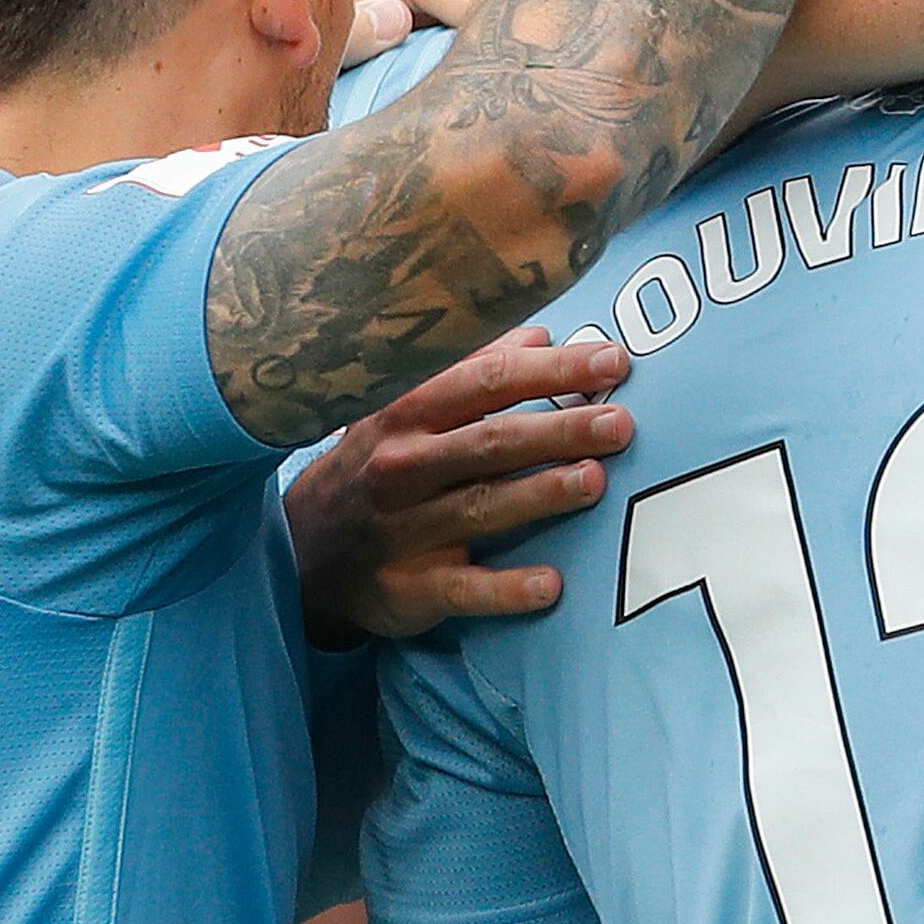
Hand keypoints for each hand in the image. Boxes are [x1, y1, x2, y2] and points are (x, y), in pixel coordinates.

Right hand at [282, 326, 633, 644]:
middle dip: (559, 430)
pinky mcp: (408, 587)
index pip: (486, 381)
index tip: (613, 362)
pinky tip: (552, 585)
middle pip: (491, 441)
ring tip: (596, 481)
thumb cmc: (377, 468)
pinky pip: (463, 589)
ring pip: (481, 507)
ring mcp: (404, 529)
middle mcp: (404, 465)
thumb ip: (472, 373)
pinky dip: (506, 589)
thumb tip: (540, 334)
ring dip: (540, 494)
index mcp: (408, 413)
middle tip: (621, 423)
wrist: (302, 554)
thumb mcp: (406, 412)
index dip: (551, 370)